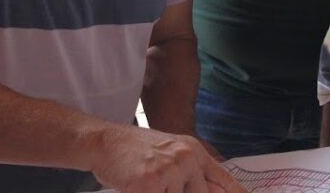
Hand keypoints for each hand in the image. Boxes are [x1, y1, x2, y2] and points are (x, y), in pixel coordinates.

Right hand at [89, 126, 246, 192]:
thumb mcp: (169, 154)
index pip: (224, 180)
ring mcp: (170, 170)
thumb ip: (191, 174)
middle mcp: (187, 158)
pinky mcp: (152, 183)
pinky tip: (137, 186)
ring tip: (145, 182)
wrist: (104, 141)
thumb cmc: (134, 152)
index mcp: (194, 151)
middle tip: (160, 183)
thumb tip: (214, 192)